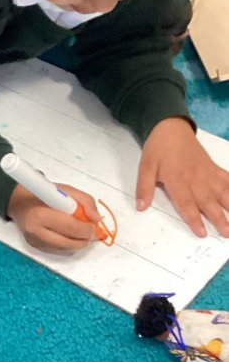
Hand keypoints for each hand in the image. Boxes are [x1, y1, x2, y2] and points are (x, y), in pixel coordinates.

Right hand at [7, 184, 99, 252]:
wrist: (19, 202)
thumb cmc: (41, 194)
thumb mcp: (66, 190)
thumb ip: (85, 202)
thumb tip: (96, 219)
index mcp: (40, 214)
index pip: (71, 228)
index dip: (87, 228)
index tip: (93, 224)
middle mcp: (35, 231)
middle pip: (69, 243)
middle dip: (85, 238)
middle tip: (90, 230)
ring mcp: (35, 241)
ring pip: (66, 249)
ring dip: (78, 242)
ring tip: (81, 231)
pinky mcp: (35, 247)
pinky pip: (59, 250)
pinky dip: (68, 243)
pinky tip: (69, 233)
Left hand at [137, 118, 228, 237]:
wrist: (171, 127)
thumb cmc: (157, 148)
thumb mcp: (145, 167)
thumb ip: (144, 187)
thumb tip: (140, 207)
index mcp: (177, 180)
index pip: (186, 204)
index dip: (194, 219)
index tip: (202, 233)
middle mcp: (195, 179)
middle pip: (208, 202)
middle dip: (219, 219)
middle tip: (227, 233)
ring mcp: (207, 173)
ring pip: (222, 192)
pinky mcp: (213, 168)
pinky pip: (228, 179)